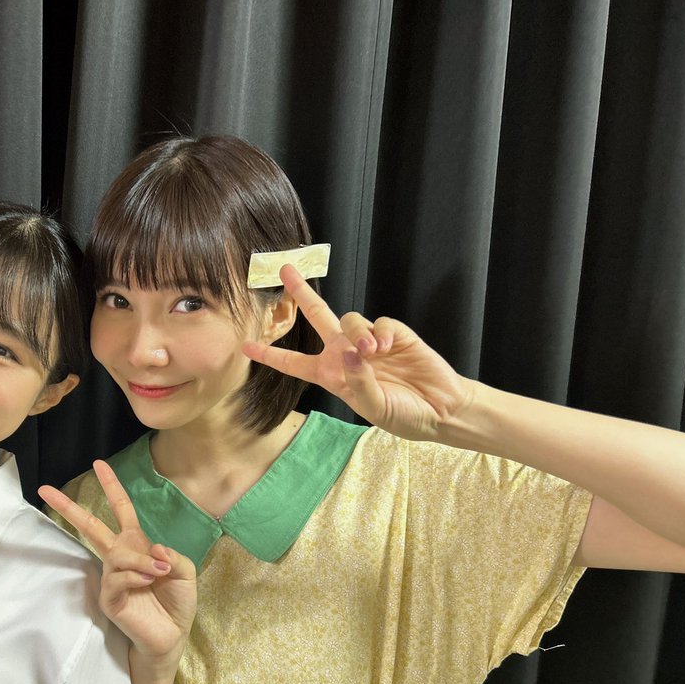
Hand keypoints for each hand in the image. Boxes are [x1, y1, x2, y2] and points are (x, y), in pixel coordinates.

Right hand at [39, 461, 196, 668]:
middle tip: (45, 489)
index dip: (112, 487)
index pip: (120, 510)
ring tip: (158, 571)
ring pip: (116, 555)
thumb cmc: (176, 602)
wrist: (172, 637)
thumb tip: (151, 546)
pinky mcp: (109, 598)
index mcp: (136, 545)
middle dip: (68, 508)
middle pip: (90, 527)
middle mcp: (119, 557)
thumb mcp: (184, 572)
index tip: (99, 464)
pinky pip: (116, 578)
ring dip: (138, 560)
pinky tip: (148, 581)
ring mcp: (111, 578)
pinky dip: (135, 576)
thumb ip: (172, 554)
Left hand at [242, 264, 476, 440]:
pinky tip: (389, 348)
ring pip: (349, 320)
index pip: (294, 363)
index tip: (245, 346)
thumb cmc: (402, 414)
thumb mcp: (374, 407)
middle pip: (317, 317)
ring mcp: (368, 341)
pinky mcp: (393, 333)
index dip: (270, 354)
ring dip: (357, 334)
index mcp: (332, 375)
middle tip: (285, 269)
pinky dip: (382, 334)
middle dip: (301, 293)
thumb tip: (350, 352)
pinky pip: (379, 323)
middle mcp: (345, 354)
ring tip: (372, 354)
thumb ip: (359, 382)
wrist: (439, 408)